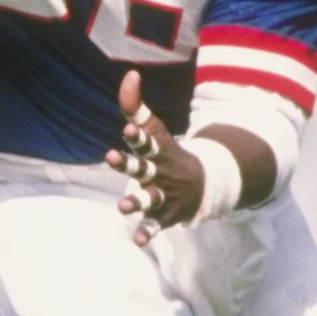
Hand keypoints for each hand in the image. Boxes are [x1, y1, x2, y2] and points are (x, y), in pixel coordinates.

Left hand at [104, 69, 202, 245]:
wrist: (205, 182)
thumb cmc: (169, 153)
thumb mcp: (156, 130)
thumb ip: (136, 106)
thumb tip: (129, 75)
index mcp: (157, 151)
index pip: (147, 141)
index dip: (137, 137)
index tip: (127, 130)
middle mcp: (161, 173)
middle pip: (143, 169)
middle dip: (128, 165)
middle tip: (111, 158)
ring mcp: (165, 195)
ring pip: (150, 198)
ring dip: (137, 201)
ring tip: (122, 206)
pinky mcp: (166, 215)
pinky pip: (157, 225)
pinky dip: (148, 233)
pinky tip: (137, 240)